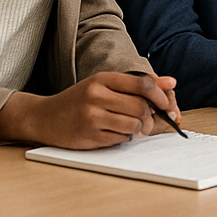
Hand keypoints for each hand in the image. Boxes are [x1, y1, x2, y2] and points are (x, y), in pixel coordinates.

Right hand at [0, 71, 179, 148]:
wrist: (44, 116)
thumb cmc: (80, 99)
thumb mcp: (105, 84)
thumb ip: (137, 83)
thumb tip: (172, 82)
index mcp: (103, 79)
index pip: (142, 84)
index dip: (160, 95)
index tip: (166, 103)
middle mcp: (97, 96)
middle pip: (140, 106)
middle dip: (151, 115)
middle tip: (150, 119)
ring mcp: (91, 117)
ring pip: (133, 124)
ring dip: (139, 128)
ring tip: (133, 125)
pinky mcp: (88, 136)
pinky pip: (120, 138)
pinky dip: (125, 137)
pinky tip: (118, 132)